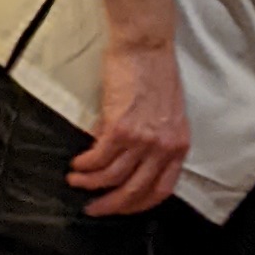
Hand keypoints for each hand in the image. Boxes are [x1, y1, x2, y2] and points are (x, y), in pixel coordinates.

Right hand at [68, 37, 190, 217]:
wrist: (145, 45)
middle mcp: (163, 147)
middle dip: (111, 205)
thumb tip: (123, 156)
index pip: (162, 189)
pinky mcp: (120, 127)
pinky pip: (98, 158)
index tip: (122, 207)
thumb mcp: (165, 112)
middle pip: (135, 191)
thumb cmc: (155, 70)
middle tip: (94, 209)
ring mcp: (142, 139)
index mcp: (178, 144)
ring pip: (112, 178)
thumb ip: (151, 139)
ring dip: (90, 184)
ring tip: (76, 181)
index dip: (139, 204)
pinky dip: (85, 166)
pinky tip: (77, 165)